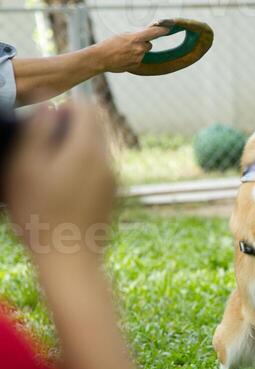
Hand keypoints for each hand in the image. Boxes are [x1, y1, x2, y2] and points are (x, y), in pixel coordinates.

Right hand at [5, 103, 115, 256]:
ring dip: (77, 149)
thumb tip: (49, 106)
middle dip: (73, 127)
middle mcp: (107, 161)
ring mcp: (113, 181)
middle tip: (46, 146)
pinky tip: (62, 190)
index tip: (46, 122)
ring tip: (51, 171)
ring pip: (98, 150)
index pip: (88, 107)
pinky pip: (99, 171)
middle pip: (96, 127)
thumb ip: (38, 130)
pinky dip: (84, 169)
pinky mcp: (112, 199)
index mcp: (88, 149)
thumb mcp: (26, 168)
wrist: (69, 262)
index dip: (66, 107)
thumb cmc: (40, 216)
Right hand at [92, 24, 170, 73]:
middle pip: (149, 44)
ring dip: (138, 51)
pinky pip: (139, 59)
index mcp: (136, 38)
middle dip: (144, 43)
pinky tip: (123, 57)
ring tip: (125, 51)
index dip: (162, 31)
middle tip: (132, 43)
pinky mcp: (136, 64)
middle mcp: (139, 48)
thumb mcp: (123, 35)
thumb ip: (136, 36)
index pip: (153, 33)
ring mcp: (138, 58)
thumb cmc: (110, 44)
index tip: (168, 29)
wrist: (101, 58)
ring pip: (144, 52)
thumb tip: (146, 36)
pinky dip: (134, 58)